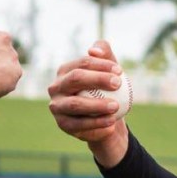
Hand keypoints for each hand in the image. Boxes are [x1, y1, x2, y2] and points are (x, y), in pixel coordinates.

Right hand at [47, 41, 129, 163]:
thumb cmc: (106, 88)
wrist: (103, 116)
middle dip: (98, 79)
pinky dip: (96, 126)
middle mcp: (56, 87)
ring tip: (116, 107)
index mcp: (65, 71)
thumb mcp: (109, 70)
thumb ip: (104, 53)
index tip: (120, 71)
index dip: (101, 65)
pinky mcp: (63, 124)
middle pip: (75, 79)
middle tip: (118, 84)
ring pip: (75, 105)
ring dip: (97, 106)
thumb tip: (94, 51)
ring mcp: (57, 107)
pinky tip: (112, 126)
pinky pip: (79, 126)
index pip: (83, 63)